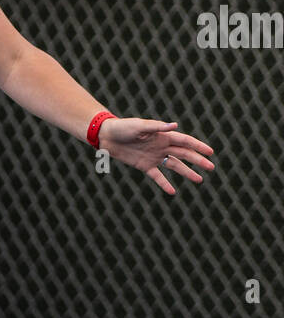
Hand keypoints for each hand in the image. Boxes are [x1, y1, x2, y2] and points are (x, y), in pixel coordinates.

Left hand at [99, 118, 215, 195]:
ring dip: (187, 172)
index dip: (198, 146)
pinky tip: (173, 192)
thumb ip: (156, 127)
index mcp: (163, 135)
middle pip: (184, 154)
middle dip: (198, 160)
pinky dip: (165, 184)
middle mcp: (161, 146)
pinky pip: (157, 176)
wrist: (107, 136)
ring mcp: (154, 156)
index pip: (185, 141)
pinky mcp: (144, 166)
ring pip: (174, 166)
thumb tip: (175, 126)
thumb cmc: (123, 127)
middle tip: (211, 167)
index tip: (210, 152)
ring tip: (199, 180)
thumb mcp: (139, 126)